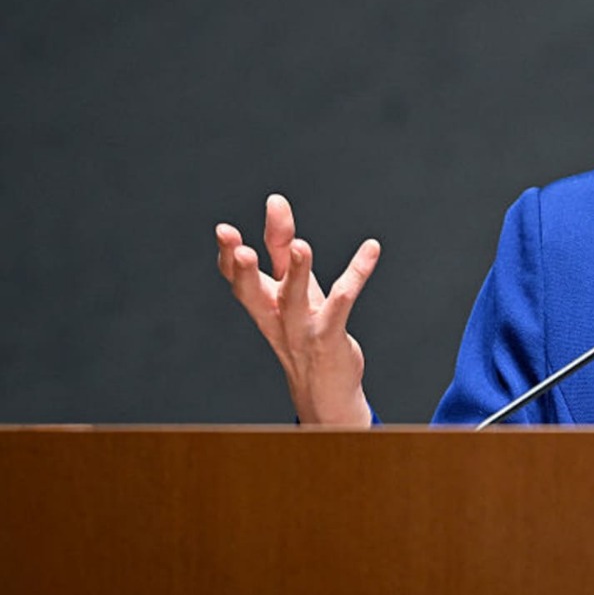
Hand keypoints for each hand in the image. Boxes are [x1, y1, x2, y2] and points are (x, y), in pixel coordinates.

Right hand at [215, 194, 380, 425]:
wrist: (324, 392)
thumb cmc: (306, 332)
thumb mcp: (292, 292)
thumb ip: (284, 250)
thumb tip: (275, 202)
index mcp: (263, 305)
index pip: (238, 279)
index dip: (228, 256)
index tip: (223, 229)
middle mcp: (276, 318)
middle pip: (253, 293)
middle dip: (243, 270)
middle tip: (240, 249)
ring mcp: (302, 330)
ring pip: (295, 300)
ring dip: (297, 272)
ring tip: (301, 245)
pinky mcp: (330, 338)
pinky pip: (342, 305)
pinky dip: (356, 275)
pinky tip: (370, 251)